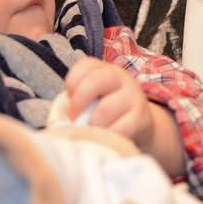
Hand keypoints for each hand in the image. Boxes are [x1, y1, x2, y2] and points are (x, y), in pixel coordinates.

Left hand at [63, 59, 183, 175]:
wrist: (139, 124)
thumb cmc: (105, 111)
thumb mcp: (92, 100)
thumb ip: (75, 102)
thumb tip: (61, 117)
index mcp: (105, 69)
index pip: (85, 66)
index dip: (72, 83)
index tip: (69, 98)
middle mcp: (121, 78)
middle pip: (95, 81)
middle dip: (79, 102)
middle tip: (74, 118)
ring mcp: (134, 96)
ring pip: (105, 109)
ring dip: (93, 124)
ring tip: (93, 130)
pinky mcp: (141, 118)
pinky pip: (119, 129)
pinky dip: (107, 136)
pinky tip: (107, 137)